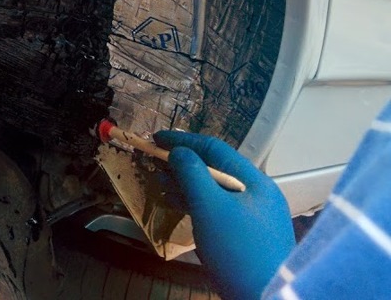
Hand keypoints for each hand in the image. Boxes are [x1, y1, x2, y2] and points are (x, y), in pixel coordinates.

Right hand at [154, 130, 294, 299]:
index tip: (156, 139)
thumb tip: (178, 151)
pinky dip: (196, 204)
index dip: (183, 140)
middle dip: (183, 163)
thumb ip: (192, 173)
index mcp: (254, 181)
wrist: (267, 298)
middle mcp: (257, 194)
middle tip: (155, 162)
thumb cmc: (239, 250)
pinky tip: (178, 207)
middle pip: (216, 169)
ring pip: (215, 190)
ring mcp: (254, 217)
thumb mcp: (210, 206)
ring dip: (186, 184)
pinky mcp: (247, 237)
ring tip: (160, 184)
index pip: (215, 149)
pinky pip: (217, 210)